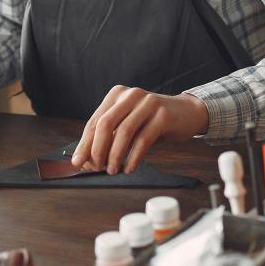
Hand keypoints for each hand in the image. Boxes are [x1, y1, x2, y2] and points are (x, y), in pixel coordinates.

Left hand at [70, 87, 208, 174]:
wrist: (186, 113)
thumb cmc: (152, 121)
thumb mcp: (129, 124)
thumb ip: (110, 137)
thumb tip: (87, 160)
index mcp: (116, 95)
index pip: (95, 121)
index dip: (85, 143)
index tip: (78, 162)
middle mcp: (130, 95)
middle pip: (105, 124)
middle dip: (97, 149)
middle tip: (96, 168)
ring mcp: (147, 103)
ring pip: (124, 132)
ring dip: (115, 155)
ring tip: (113, 170)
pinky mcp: (163, 115)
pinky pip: (143, 139)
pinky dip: (134, 156)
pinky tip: (130, 167)